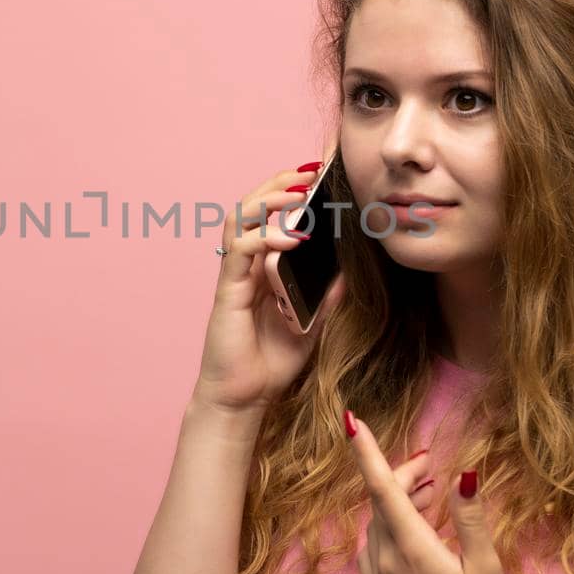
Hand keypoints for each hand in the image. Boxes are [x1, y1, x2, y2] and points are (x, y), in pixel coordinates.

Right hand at [193, 147, 345, 412]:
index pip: (268, 217)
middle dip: (276, 185)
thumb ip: (323, 298)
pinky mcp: (228, 292)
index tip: (315, 176)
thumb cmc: (270, 363)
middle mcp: (245, 266)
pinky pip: (239, 253)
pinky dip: (263, 238)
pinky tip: (288, 239)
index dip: (286, 193)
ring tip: (295, 194)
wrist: (243, 399)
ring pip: (240, 220)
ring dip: (266, 202)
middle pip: (250, 208)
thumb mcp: (310, 325)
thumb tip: (345, 273)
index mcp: (262, 269)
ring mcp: (234, 277)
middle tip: (306, 174)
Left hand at [342, 407, 528, 573]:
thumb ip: (469, 517)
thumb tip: (463, 473)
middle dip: (404, 477)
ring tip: (434, 496)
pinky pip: (377, 549)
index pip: (381, 488)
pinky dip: (394, 530)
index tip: (350, 421)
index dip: (366, 451)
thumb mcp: (485, 566)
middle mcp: (384, 563)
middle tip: (432, 464)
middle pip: (384, 502)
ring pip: (380, 525)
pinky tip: (421, 532)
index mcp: (411, 550)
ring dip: (402, 504)